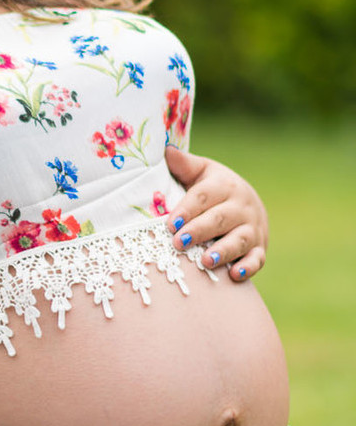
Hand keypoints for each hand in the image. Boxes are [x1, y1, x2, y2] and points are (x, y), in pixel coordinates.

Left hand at [164, 146, 267, 282]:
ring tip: (206, 261)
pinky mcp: (259, 247)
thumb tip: (166, 150)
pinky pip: (257, 259)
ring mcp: (252, 228)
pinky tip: (235, 275)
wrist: (247, 201)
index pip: (204, 196)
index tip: (171, 223)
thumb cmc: (213, 188)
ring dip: (224, 251)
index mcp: (224, 185)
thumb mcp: (201, 172)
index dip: (188, 209)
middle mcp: (241, 206)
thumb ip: (184, 164)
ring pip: (240, 239)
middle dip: (200, 231)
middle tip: (178, 243)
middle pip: (220, 218)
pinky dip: (248, 267)